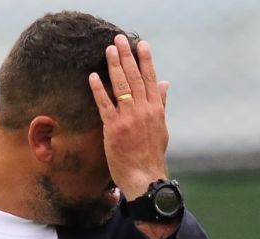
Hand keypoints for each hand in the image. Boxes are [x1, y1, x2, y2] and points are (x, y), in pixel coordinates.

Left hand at [88, 34, 178, 238]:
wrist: (145, 178)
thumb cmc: (152, 155)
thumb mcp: (161, 127)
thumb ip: (161, 104)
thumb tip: (165, 83)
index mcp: (156, 110)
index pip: (151, 80)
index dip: (146, 61)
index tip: (141, 44)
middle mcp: (144, 111)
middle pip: (135, 78)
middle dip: (127, 57)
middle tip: (120, 39)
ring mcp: (129, 119)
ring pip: (121, 87)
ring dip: (114, 66)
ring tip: (109, 50)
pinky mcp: (114, 128)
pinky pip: (105, 104)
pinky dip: (99, 89)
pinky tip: (94, 76)